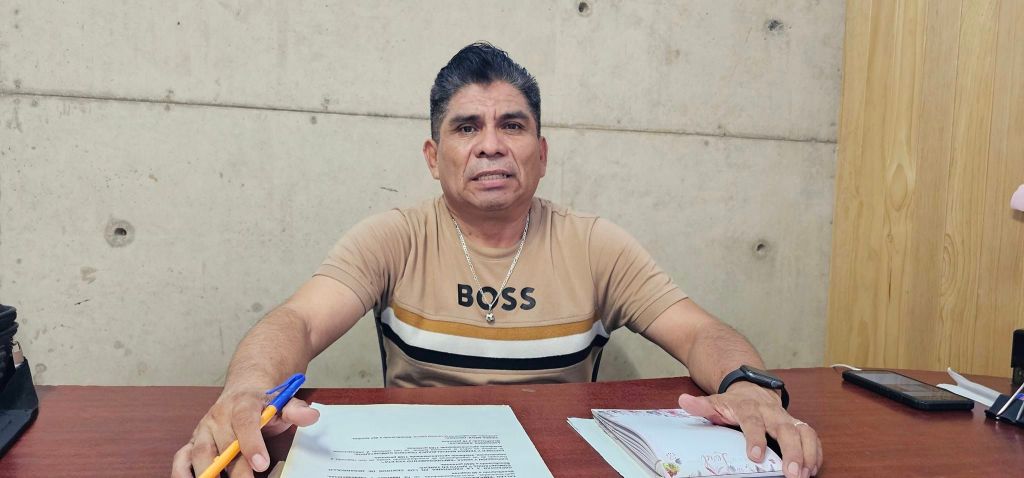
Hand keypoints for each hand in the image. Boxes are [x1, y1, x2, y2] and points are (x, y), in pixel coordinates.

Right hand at [170, 388, 319, 477]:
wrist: (245, 388)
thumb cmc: (264, 402)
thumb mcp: (284, 402)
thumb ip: (296, 410)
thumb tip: (311, 416)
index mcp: (243, 403)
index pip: (245, 421)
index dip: (252, 443)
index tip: (261, 464)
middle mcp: (219, 415)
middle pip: (224, 444)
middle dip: (235, 469)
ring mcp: (203, 429)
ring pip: (199, 452)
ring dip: (207, 473)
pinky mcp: (194, 441)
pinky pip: (182, 458)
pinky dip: (182, 473)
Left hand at [678, 382, 821, 477]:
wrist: (751, 388)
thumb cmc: (733, 402)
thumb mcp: (715, 402)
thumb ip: (701, 405)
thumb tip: (683, 401)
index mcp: (749, 407)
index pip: (753, 422)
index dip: (755, 438)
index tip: (755, 456)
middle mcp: (772, 412)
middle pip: (785, 430)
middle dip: (791, 452)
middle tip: (792, 473)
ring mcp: (787, 418)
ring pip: (804, 432)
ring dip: (807, 454)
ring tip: (805, 474)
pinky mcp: (798, 424)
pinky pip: (812, 436)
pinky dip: (815, 452)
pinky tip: (812, 468)